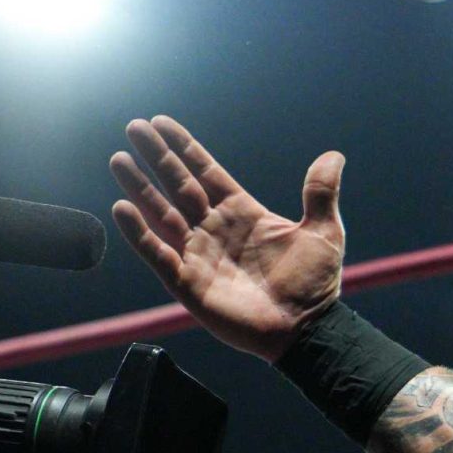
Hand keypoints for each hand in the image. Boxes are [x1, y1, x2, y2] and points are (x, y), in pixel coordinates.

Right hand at [108, 116, 346, 362]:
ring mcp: (199, 255)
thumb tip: (333, 156)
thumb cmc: (315, 285)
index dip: (184, 148)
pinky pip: (158, 254)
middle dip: (156, 158)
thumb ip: (320, 193)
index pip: (206, 172)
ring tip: (119, 160)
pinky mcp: (189, 282)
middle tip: (133, 128)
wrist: (307, 329)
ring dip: (139, 188)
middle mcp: (215, 229)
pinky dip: (139, 233)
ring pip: (162, 214)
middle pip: (179, 186)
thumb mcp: (324, 232)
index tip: (161, 123)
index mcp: (243, 213)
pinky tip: (122, 208)